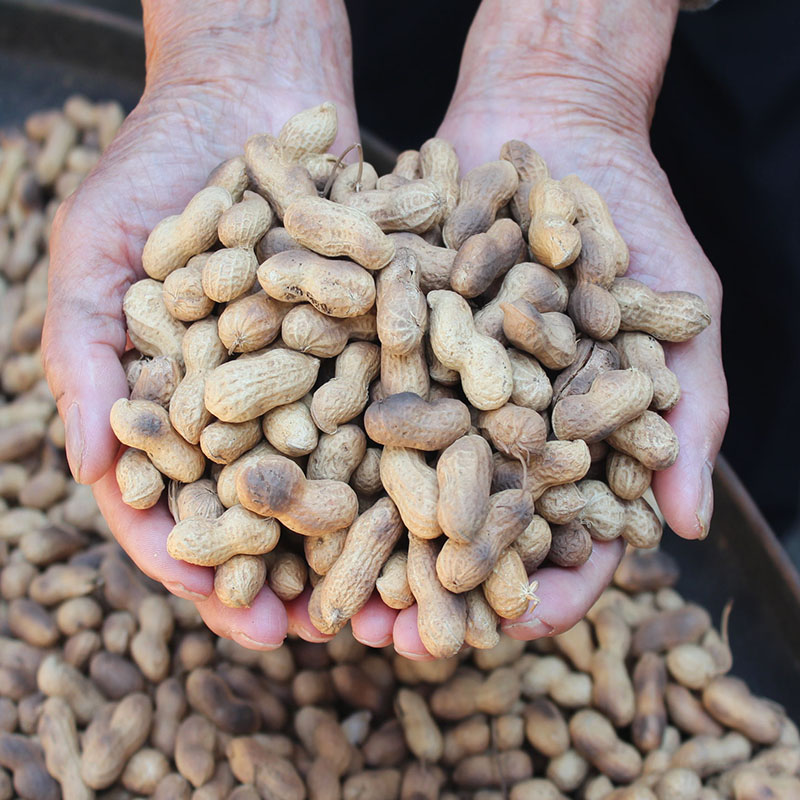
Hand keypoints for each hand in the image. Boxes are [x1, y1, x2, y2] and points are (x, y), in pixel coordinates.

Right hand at [42, 0, 358, 649]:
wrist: (250, 92)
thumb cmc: (153, 169)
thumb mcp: (96, 254)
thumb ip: (86, 361)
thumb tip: (93, 469)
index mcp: (179, 406)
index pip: (184, 507)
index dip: (204, 568)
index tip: (235, 622)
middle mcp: (256, 403)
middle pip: (273, 507)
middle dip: (297, 570)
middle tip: (329, 634)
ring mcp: (323, 373)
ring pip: (346, 466)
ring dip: (373, 530)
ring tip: (402, 594)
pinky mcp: (380, 336)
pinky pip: (404, 397)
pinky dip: (423, 444)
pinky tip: (451, 492)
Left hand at [385, 0, 728, 655]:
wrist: (548, 125)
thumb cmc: (632, 218)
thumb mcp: (677, 314)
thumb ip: (683, 415)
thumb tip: (690, 525)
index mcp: (571, 443)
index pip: (564, 541)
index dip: (540, 590)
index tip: (508, 626)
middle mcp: (493, 430)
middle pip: (463, 531)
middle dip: (426, 586)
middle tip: (386, 636)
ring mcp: (433, 392)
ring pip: (393, 483)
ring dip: (359, 539)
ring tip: (322, 590)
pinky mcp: (383, 348)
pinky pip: (349, 405)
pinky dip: (321, 444)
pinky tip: (286, 483)